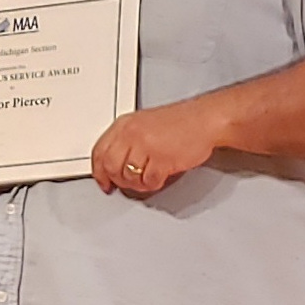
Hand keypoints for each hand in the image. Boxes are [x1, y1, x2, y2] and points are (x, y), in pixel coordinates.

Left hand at [90, 101, 220, 195]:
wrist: (205, 120)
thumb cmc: (179, 123)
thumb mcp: (143, 124)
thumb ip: (125, 142)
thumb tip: (111, 166)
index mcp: (124, 124)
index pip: (99, 152)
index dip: (99, 172)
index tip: (104, 183)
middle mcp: (132, 134)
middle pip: (111, 167)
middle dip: (118, 180)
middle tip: (129, 183)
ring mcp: (146, 146)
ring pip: (128, 177)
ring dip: (138, 184)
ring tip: (149, 177)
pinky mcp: (162, 159)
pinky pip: (149, 182)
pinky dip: (154, 184)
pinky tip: (160, 176)